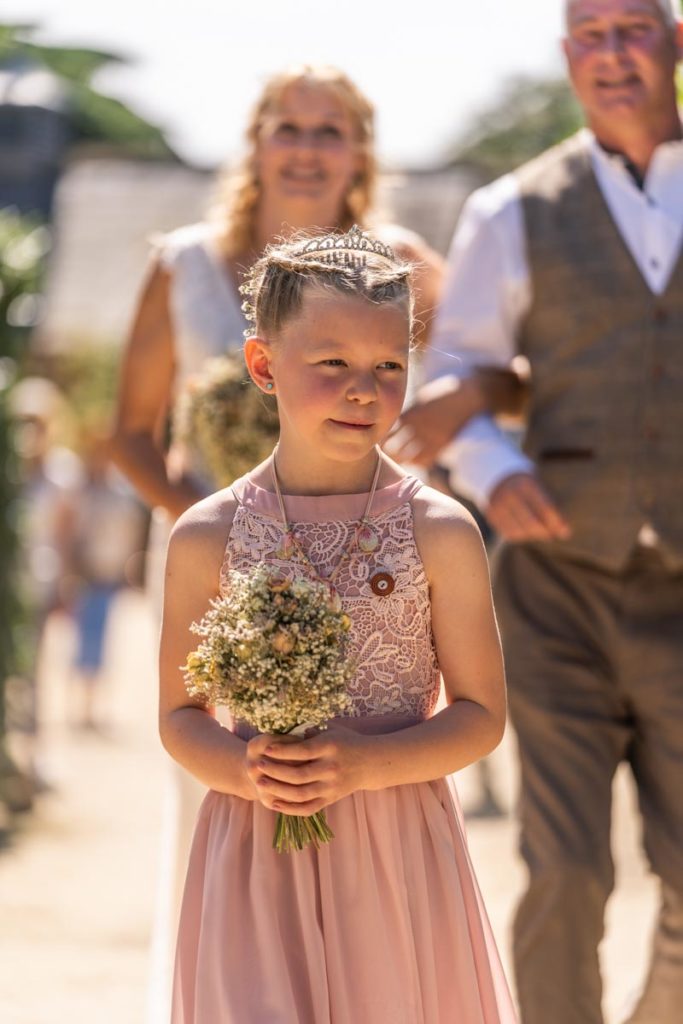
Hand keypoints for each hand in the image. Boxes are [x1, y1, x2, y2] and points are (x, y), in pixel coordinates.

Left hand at [244, 726, 369, 815]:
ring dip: (278, 790)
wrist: (371, 763)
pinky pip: (307, 808)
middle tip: (258, 766)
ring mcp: (331, 787)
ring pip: (300, 794)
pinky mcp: (331, 799)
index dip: (282, 750)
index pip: (302, 751)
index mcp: (330, 748)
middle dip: (275, 771)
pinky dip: (290, 808)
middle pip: (298, 774)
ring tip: (261, 782)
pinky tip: (274, 803)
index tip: (265, 748)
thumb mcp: (331, 729)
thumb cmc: (347, 741)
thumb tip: (282, 727)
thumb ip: (309, 729)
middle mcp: (331, 769)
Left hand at [386, 376, 484, 466]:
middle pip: (393, 448)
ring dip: (402, 459)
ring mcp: (430, 438)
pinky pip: (424, 461)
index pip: (387, 433)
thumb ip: (407, 414)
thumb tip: (393, 424)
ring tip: (400, 457)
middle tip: (388, 452)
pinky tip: (415, 459)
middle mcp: (417, 427)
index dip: (382, 438)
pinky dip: (417, 462)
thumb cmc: (441, 395)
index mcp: (409, 414)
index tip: (382, 440)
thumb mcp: (420, 400)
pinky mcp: (442, 444)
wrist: (467, 396)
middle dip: (388, 451)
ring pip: (407, 458)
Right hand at [486, 473, 570, 541]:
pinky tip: (526, 531)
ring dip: (532, 535)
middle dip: (545, 532)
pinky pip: (508, 533)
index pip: (545, 508)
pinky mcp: (492, 515)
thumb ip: (549, 504)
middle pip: (532, 523)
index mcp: (525, 484)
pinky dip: (520, 535)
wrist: (495, 473)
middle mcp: (510, 495)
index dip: (556, 522)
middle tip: (552, 534)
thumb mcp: (536, 484)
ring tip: (539, 531)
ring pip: (519, 531)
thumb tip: (563, 530)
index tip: (566, 532)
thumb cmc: (525, 482)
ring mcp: (498, 506)